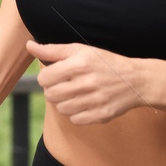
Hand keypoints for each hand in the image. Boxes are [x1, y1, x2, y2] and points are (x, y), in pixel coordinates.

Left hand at [27, 40, 147, 123]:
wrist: (136, 80)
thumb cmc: (105, 63)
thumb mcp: (81, 50)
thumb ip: (52, 50)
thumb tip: (29, 45)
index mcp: (80, 64)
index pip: (44, 78)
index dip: (47, 77)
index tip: (56, 75)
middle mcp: (87, 82)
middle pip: (50, 94)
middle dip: (54, 90)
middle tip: (66, 85)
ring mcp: (95, 100)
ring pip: (61, 108)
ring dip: (64, 102)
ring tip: (76, 94)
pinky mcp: (101, 115)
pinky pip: (75, 119)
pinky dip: (76, 113)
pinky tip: (85, 103)